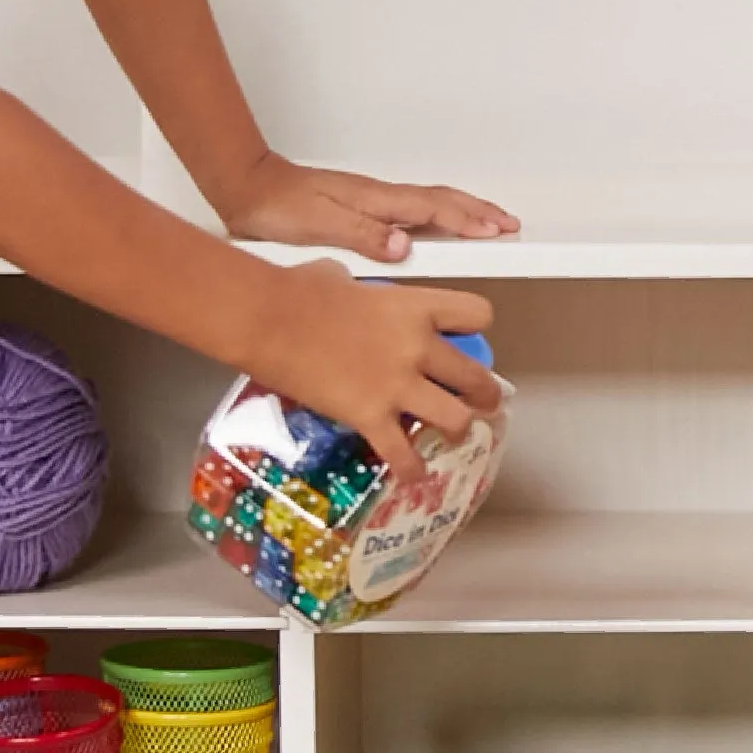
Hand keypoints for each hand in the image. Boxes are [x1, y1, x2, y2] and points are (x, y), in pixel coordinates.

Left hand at [216, 155, 518, 264]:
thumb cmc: (278, 209)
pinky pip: (414, 210)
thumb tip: (404, 245)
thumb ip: (363, 234)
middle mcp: (381, 198)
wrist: (248, 188)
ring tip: (487, 224)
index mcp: (377, 202)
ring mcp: (373, 202)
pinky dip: (438, 216)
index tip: (499, 231)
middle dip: (479, 211)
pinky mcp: (363, 209)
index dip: (469, 221)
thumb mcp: (320, 226)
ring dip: (463, 212)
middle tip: (510, 224)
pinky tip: (437, 229)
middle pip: (442, 201)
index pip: (435, 209)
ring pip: (430, 204)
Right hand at [251, 264, 503, 478]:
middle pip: (476, 378)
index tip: (466, 338)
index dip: (476, 328)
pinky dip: (412, 470)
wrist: (268, 319)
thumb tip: (341, 284)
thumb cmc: (298, 291)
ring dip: (458, 430)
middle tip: (480, 401)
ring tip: (450, 435)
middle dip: (484, 394)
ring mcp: (397, 386)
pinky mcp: (371, 417)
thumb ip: (358, 289)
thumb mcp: (341, 277)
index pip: (477, 314)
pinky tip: (413, 474)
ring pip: (456, 420)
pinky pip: (404, 455)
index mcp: (415, 307)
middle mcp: (418, 347)